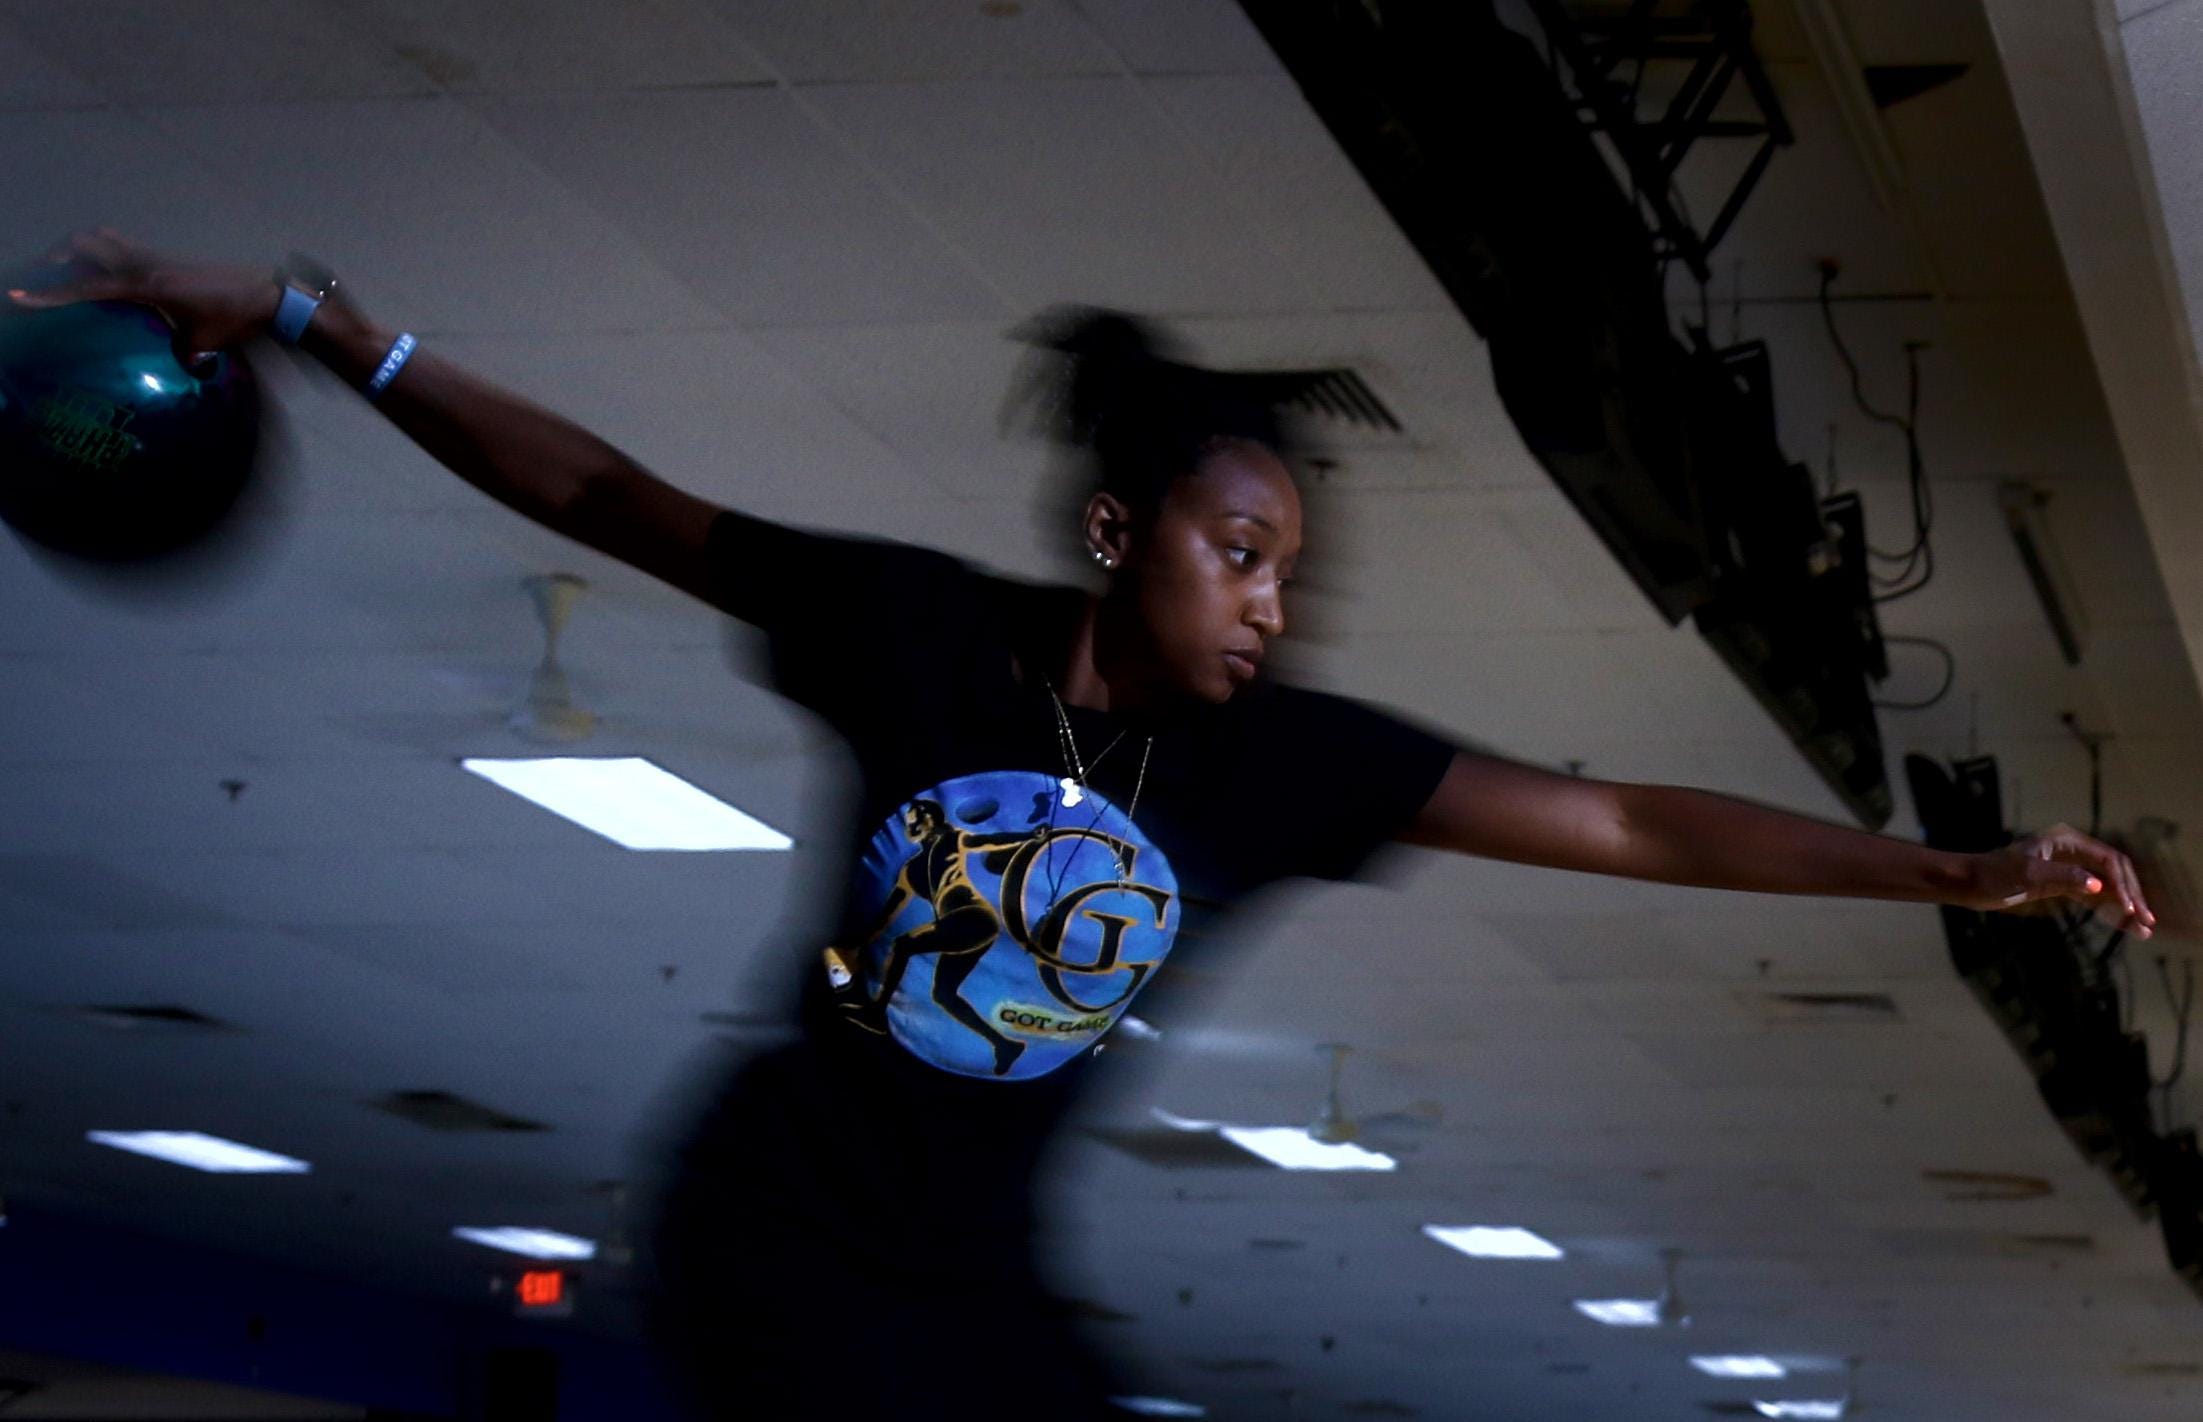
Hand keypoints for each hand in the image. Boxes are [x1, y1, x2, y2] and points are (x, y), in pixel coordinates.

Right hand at [6, 228, 279, 355]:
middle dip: (56, 258)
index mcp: (148, 285)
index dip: (49, 294)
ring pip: (105, 239)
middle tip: (40, 279)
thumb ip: (183, 354)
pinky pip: (126, 247)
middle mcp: (148, 264)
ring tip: (65, 273)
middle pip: (86, 244)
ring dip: (80, 250)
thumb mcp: (204, 343)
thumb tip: (180, 366)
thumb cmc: (238, 319)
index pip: (86, 287)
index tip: (18, 297)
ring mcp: (158, 257)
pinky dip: (106, 253)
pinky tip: (106, 278)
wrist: (270, 295)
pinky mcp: (169, 258)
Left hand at [1963, 822, 2155, 937]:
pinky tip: (2123, 925)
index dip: (2122, 884)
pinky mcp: (2061, 885)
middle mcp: (2072, 852)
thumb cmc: (1994, 874)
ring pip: (2105, 887)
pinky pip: (2092, 898)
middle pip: (2113, 873)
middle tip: (2147, 921)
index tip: (2130, 907)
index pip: (2107, 860)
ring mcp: (2068, 869)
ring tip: (2144, 930)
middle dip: (2131, 896)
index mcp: (2067, 841)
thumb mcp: (2028, 874)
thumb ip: (2063, 877)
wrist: (1969, 883)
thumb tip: (2098, 886)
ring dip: (2124, 907)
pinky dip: (2108, 911)